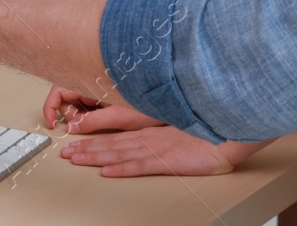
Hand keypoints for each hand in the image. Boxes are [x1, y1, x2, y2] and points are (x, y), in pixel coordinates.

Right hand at [43, 84, 164, 133]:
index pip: (59, 90)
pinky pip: (88, 105)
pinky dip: (90, 115)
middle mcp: (92, 81)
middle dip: (70, 114)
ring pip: (77, 103)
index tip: (53, 123)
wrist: (168, 101)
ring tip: (101, 119)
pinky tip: (103, 118)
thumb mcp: (118, 116)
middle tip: (83, 125)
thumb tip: (71, 128)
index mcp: (92, 79)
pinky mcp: (104, 93)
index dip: (51, 106)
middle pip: (66, 98)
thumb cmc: (148, 102)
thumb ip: (92, 122)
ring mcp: (98, 87)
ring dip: (81, 116)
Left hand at [61, 123, 251, 176]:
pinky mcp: (169, 160)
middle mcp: (151, 137)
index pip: (117, 134)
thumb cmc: (211, 126)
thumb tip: (151, 131)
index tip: (75, 139)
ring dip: (95, 157)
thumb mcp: (183, 125)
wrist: (230, 129)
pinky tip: (106, 172)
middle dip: (86, 148)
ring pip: (119, 153)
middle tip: (65, 153)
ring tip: (75, 160)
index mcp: (153, 129)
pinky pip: (141, 166)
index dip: (94, 137)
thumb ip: (165, 127)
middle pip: (112, 143)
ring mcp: (158, 148)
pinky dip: (121, 169)